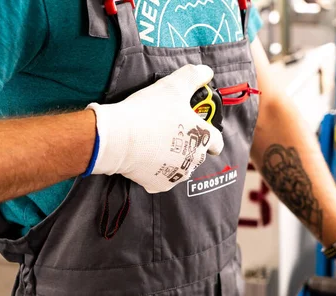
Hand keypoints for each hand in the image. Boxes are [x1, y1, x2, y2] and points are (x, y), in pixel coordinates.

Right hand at [86, 64, 223, 192]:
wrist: (117, 138)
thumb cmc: (149, 112)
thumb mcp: (174, 85)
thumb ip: (193, 76)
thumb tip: (207, 72)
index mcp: (202, 139)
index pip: (217, 142)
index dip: (211, 135)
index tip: (202, 131)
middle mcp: (194, 161)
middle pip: (197, 154)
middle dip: (187, 144)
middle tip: (170, 131)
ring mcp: (177, 175)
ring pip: (180, 166)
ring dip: (173, 157)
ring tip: (155, 142)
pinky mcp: (158, 184)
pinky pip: (161, 177)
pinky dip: (155, 169)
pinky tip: (145, 155)